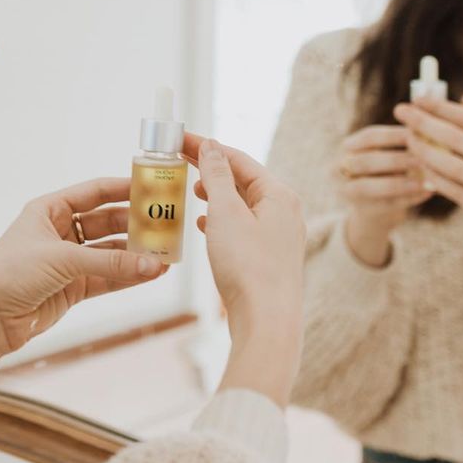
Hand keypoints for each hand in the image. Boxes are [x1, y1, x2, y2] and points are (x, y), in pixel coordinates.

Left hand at [0, 176, 165, 359]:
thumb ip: (109, 262)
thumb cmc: (10, 274)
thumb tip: (153, 265)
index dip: (123, 189)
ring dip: (135, 254)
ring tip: (166, 254)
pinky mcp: (71, 288)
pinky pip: (106, 278)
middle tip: (167, 226)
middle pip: (107, 223)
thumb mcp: (62, 259)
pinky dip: (127, 277)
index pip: (94, 192)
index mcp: (49, 210)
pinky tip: (151, 274)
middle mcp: (59, 232)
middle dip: (136, 225)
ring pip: (109, 253)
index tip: (154, 187)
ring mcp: (66, 261)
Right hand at [184, 134, 305, 405]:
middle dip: (209, 170)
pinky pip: (243, 227)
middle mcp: (284, 212)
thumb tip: (211, 146)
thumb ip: (217, 176)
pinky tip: (204, 225)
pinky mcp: (269, 258)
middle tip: (178, 162)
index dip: (205, 147)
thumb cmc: (248, 267)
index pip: (237, 158)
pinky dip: (221, 220)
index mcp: (279, 194)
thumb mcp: (225, 212)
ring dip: (215, 194)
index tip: (178, 139)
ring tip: (192, 191)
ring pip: (242, 204)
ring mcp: (279, 236)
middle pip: (242, 179)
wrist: (266, 323)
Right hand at [336, 124, 430, 264]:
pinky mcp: (362, 211)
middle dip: (399, 159)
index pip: (369, 137)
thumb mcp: (390, 153)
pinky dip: (410, 198)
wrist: (375, 207)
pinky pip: (386, 204)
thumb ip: (405, 143)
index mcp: (347, 147)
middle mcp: (339, 168)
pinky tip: (429, 192)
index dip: (395, 135)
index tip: (422, 133)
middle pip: (367, 161)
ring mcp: (346, 191)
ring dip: (403, 182)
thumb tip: (431, 134)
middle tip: (427, 158)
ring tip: (431, 179)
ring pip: (373, 186)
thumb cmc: (389, 170)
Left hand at [394, 94, 462, 239]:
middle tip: (400, 110)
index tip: (419, 99)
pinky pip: (456, 192)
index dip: (442, 108)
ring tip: (408, 138)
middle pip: (456, 138)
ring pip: (452, 166)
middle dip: (424, 122)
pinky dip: (437, 179)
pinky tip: (421, 169)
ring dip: (425, 151)